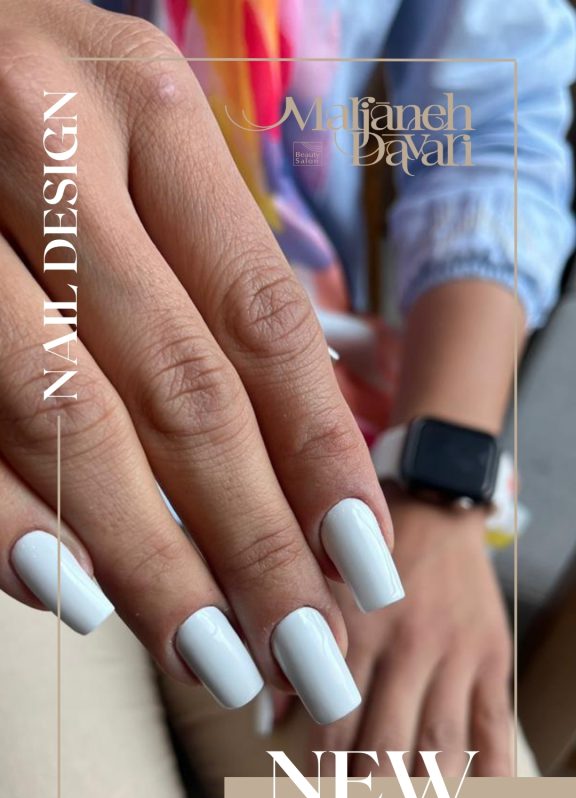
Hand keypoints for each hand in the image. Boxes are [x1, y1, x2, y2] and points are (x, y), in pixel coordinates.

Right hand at [0, 0, 395, 720]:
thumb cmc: (25, 123)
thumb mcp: (126, 159)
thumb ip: (194, 287)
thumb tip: (284, 473)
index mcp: (142, 108)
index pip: (264, 319)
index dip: (323, 456)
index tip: (365, 566)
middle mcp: (48, 145)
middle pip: (184, 390)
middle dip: (256, 542)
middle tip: (306, 650)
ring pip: (73, 423)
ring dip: (151, 559)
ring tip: (212, 654)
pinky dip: (17, 519)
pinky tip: (78, 596)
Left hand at [304, 491, 512, 797]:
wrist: (431, 497)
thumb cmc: (356, 549)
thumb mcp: (315, 585)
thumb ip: (290, 652)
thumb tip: (263, 723)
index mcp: (349, 636)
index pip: (333, 736)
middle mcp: (402, 651)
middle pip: (385, 759)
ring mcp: (453, 656)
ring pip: (441, 752)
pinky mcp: (492, 655)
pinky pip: (494, 725)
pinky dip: (494, 779)